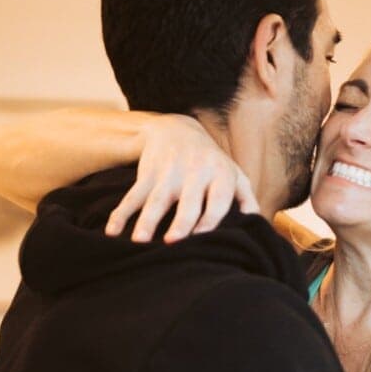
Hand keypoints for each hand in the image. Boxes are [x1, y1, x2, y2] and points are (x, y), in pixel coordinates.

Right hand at [104, 116, 258, 241]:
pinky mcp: (148, 173)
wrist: (176, 129)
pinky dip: (121, 214)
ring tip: (139, 242)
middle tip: (172, 242)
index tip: (202, 237)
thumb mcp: (234, 174)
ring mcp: (169, 172)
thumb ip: (246, 198)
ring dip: (146, 220)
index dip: (210, 219)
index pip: (217, 200)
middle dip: (181, 221)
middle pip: (187, 201)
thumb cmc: (211, 162)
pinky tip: (112, 232)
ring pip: (156, 199)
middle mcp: (195, 172)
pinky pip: (132, 195)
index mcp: (220, 175)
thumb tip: (258, 224)